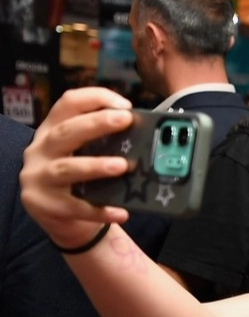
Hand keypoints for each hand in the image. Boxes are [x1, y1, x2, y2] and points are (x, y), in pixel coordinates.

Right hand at [19, 88, 134, 246]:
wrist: (59, 218)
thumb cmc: (78, 179)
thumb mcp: (82, 153)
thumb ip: (102, 142)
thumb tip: (142, 134)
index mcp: (51, 130)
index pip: (67, 103)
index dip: (95, 98)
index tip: (125, 105)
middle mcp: (40, 150)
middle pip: (66, 131)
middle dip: (96, 123)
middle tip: (125, 120)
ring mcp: (38, 177)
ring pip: (67, 168)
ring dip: (95, 165)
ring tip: (122, 166)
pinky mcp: (44, 205)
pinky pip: (75, 207)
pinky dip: (100, 210)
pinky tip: (122, 212)